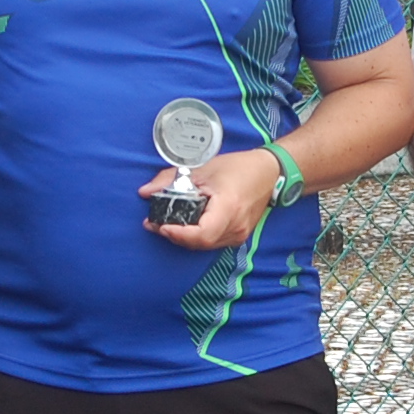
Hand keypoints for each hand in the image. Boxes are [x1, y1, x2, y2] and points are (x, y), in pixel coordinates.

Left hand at [139, 147, 282, 249]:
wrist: (268, 172)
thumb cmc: (238, 168)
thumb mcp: (202, 169)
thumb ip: (169, 180)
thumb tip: (145, 192)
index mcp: (228, 208)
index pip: (201, 234)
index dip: (178, 234)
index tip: (161, 225)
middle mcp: (236, 226)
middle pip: (199, 242)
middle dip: (175, 236)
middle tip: (154, 224)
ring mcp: (239, 234)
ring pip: (205, 245)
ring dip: (184, 238)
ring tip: (165, 224)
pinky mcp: (238, 236)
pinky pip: (212, 243)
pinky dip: (197, 237)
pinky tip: (185, 226)